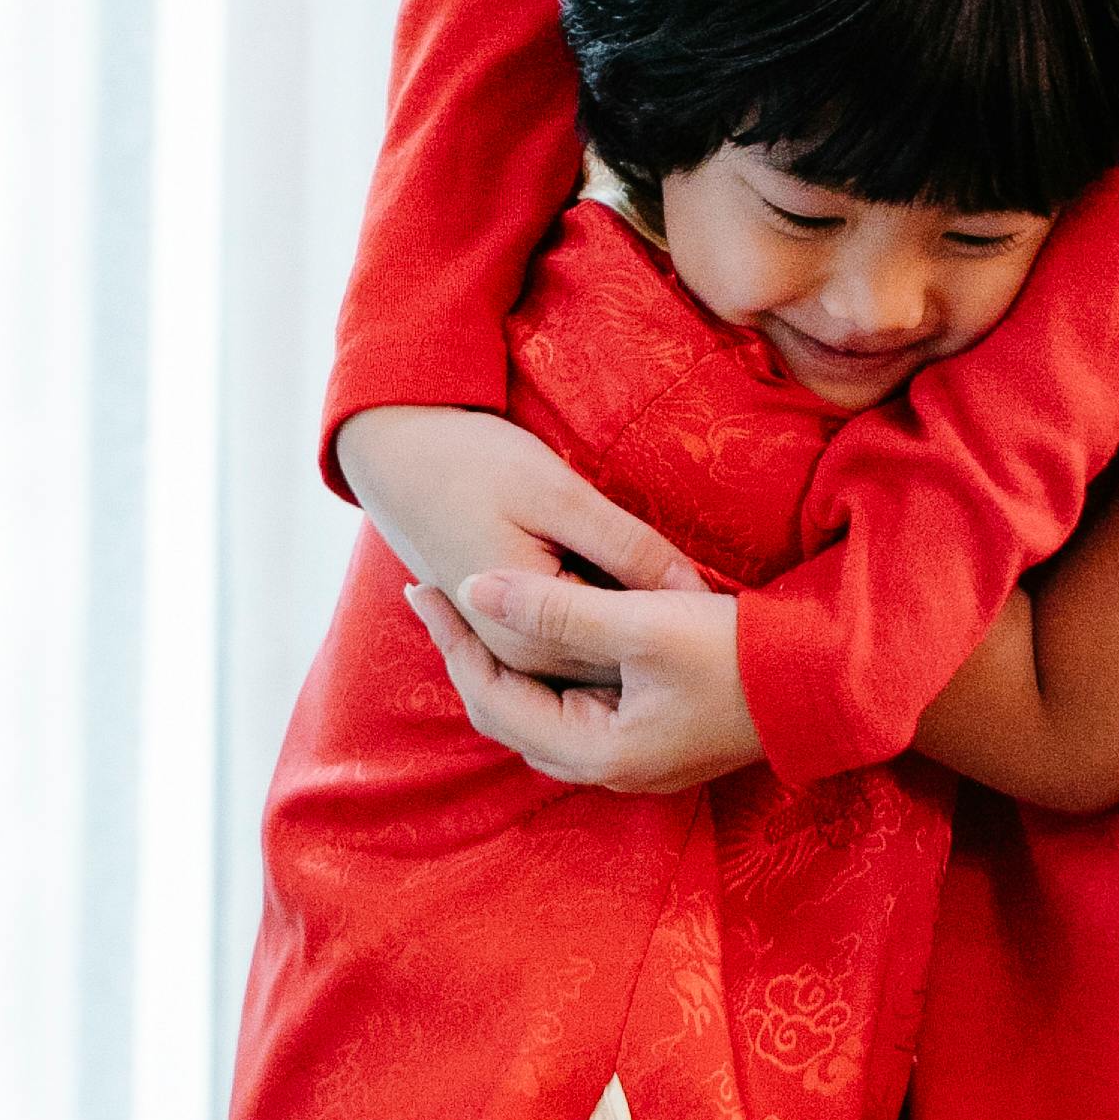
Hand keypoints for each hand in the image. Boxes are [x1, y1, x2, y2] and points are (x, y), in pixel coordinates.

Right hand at [335, 404, 707, 677]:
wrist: (392, 451)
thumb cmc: (472, 461)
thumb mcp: (561, 495)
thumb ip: (627, 548)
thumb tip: (693, 590)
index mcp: (526, 634)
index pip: (627, 656)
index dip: (679, 631)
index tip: (726, 607)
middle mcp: (513, 654)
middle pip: (609, 667)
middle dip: (659, 641)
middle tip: (720, 605)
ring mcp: (504, 643)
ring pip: (590, 658)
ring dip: (632, 635)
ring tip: (684, 604)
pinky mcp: (502, 622)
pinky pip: (566, 641)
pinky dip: (601, 622)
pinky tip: (632, 592)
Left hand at [405, 575, 761, 792]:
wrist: (830, 680)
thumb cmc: (740, 652)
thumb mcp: (643, 621)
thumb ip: (554, 609)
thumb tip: (473, 588)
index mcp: (599, 752)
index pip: (493, 700)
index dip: (452, 642)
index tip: (424, 587)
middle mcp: (610, 768)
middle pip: (508, 715)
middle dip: (468, 654)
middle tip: (435, 595)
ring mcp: (635, 757)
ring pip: (540, 714)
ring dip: (504, 663)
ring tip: (474, 609)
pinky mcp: (655, 736)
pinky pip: (574, 707)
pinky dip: (545, 670)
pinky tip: (539, 629)